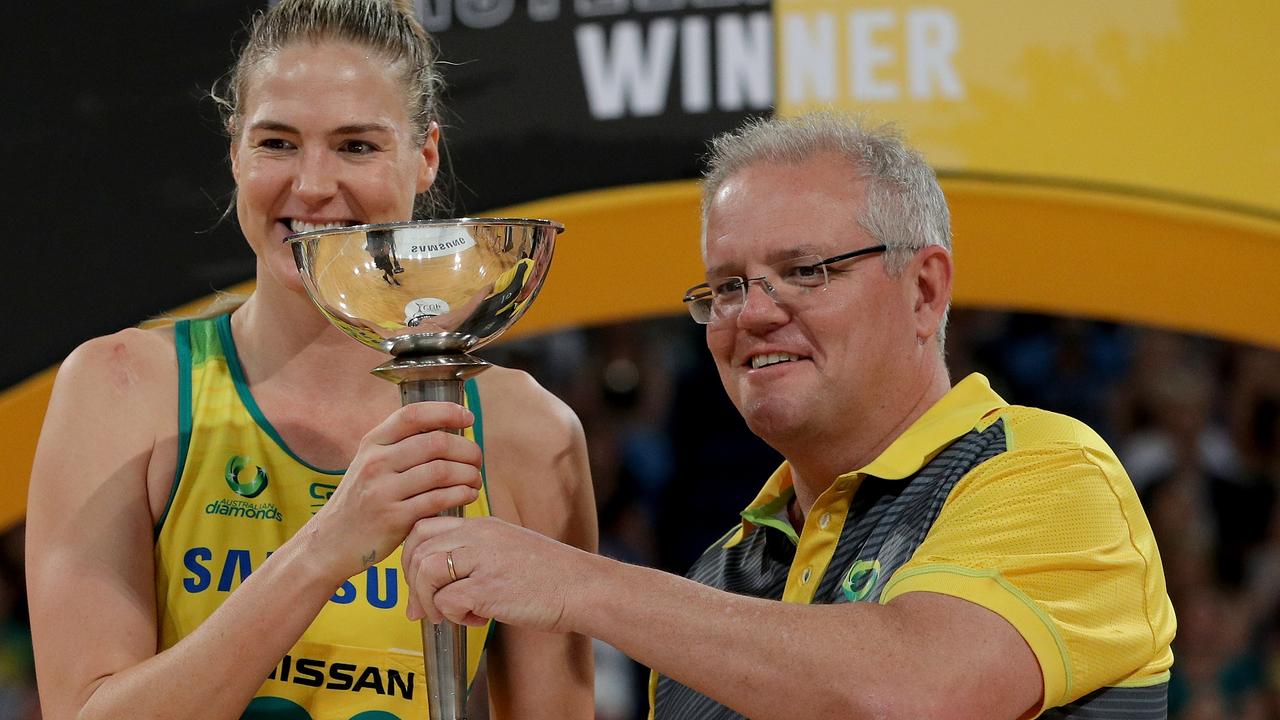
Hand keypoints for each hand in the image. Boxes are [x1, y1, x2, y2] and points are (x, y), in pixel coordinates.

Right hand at [304, 402, 482, 582]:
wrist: (331, 542)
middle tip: (477, 459)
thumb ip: (401, 446)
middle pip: (436, 442)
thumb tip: (448, 427)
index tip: (468, 417)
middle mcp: (376, 462)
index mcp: (373, 443)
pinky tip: (467, 495)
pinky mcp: (393, 518)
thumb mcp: (371, 464)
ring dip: (468, 474)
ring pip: (441, 471)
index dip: (446, 411)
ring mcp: (383, 490)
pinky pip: (438, 499)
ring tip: (475, 480)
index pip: (413, 415)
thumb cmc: (362, 499)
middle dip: (467, 449)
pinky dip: (461, 494)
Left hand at [402, 516, 595, 632]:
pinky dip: (456, 617)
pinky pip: (448, 602)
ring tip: (451, 615)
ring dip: (430, 601)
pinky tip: (480, 619)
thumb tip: (427, 596)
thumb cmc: (550, 577)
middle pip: (417, 547)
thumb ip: (472, 560)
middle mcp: (478, 536)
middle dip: (413, 582)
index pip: (424, 527)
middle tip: (426, 606)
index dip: (412, 555)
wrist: (583, 587)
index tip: (420, 581)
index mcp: (482, 525)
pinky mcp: (488, 587)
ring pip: (425, 572)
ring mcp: (482, 559)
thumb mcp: (507, 551)